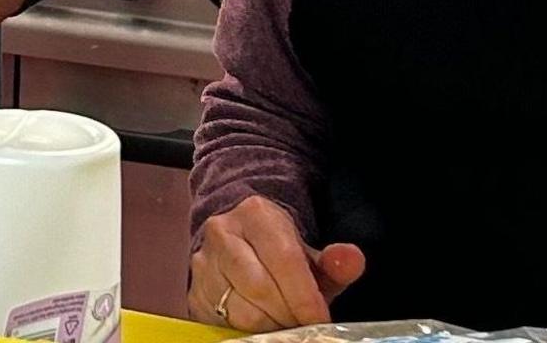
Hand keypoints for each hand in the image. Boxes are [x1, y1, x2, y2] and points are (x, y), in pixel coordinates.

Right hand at [188, 194, 366, 332]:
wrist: (239, 241)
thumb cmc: (280, 253)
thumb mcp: (309, 253)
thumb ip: (334, 261)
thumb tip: (352, 259)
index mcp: (255, 215)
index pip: (283, 259)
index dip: (304, 295)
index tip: (320, 318)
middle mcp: (222, 233)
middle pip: (259, 287)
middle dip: (288, 314)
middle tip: (303, 325)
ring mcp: (203, 263)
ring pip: (239, 308)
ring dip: (269, 325)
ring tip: (284, 324)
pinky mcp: (194, 292)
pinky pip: (222, 322)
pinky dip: (247, 331)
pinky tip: (263, 326)